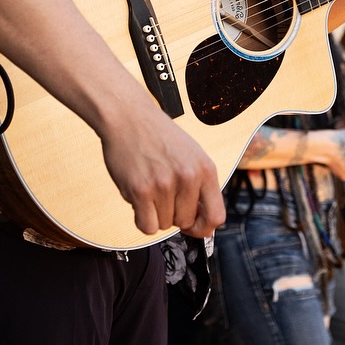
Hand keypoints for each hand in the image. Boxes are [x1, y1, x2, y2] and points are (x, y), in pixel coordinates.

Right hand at [99, 107, 224, 238]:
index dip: (203, 228)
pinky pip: (146, 226)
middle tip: (162, 193)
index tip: (194, 227)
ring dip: (155, 213)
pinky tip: (140, 198)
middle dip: (173, 214)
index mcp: (205, 169)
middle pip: (186, 223)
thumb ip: (201, 187)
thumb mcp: (192, 155)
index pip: (216, 216)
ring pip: (164, 225)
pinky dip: (141, 218)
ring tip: (150, 187)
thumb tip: (205, 226)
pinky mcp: (141, 190)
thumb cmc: (159, 136)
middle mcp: (188, 177)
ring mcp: (164, 184)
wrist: (129, 117)